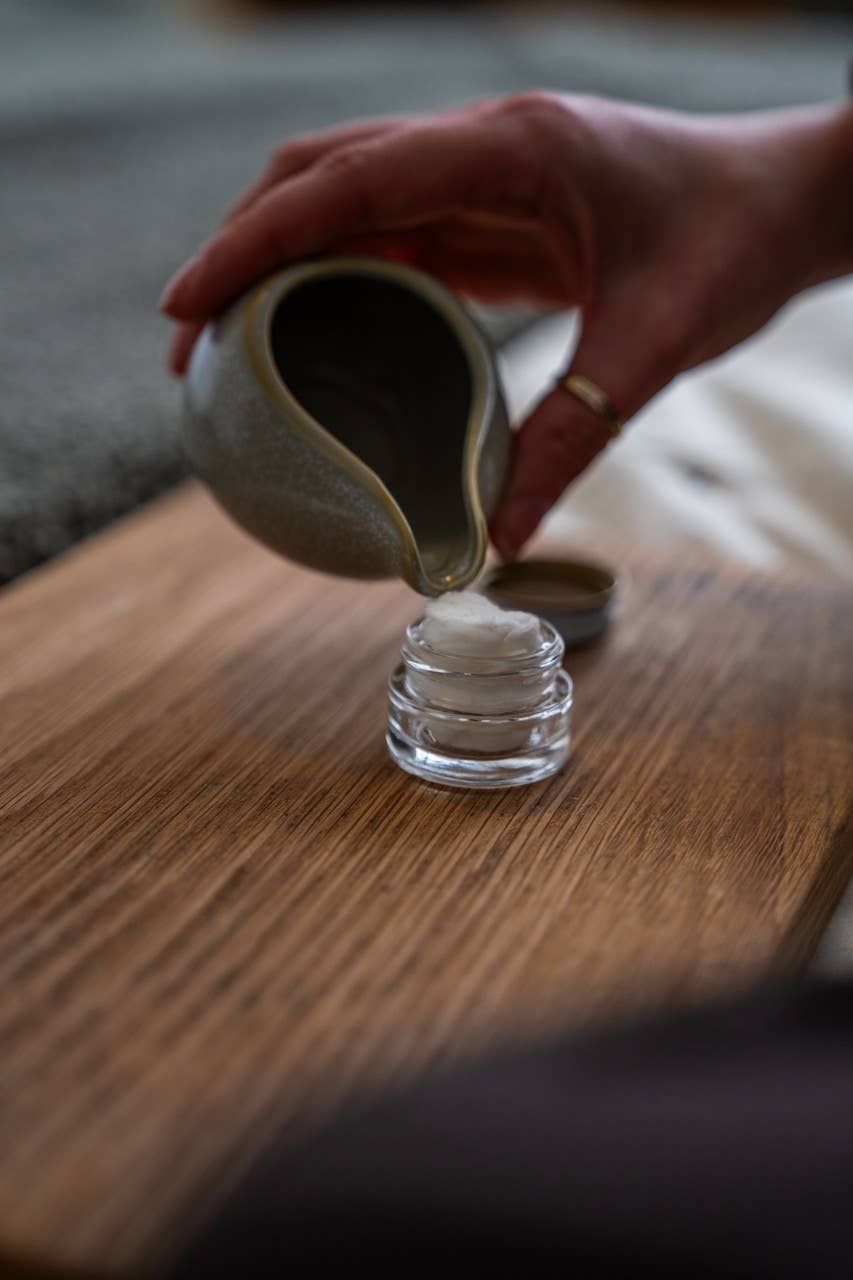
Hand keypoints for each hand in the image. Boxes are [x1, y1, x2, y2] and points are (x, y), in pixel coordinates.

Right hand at [161, 93, 852, 556]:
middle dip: (240, 249)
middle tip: (188, 341)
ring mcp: (482, 173)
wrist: (788, 201)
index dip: (253, 241)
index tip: (184, 304)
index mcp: (510, 148)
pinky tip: (317, 339)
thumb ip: (569, 438)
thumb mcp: (653, 347)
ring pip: (347, 200)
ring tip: (231, 347)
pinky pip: (393, 235)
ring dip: (280, 263)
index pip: (346, 182)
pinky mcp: (493, 210)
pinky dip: (340, 281)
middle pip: (320, 174)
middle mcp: (480, 145)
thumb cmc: (733, 245)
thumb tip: (491, 540)